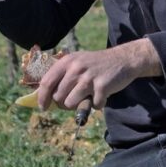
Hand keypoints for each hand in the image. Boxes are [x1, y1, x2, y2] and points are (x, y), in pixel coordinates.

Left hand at [35, 40, 162, 110]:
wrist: (123, 59)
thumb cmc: (95, 65)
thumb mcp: (76, 62)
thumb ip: (61, 75)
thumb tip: (45, 96)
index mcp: (67, 61)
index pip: (46, 83)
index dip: (42, 98)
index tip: (43, 107)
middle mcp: (76, 68)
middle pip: (58, 97)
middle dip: (63, 103)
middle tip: (73, 99)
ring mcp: (89, 77)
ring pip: (70, 104)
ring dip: (78, 105)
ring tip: (86, 97)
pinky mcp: (102, 86)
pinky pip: (92, 106)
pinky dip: (97, 104)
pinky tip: (101, 95)